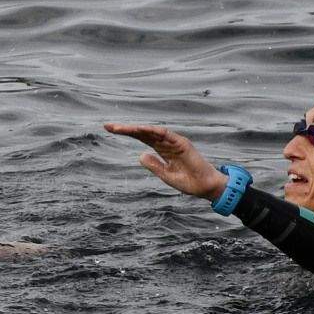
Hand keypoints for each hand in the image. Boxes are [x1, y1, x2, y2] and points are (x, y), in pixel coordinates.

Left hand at [104, 122, 227, 200]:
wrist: (205, 187)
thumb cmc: (188, 182)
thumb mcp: (166, 175)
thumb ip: (154, 165)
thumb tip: (140, 155)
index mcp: (162, 150)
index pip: (141, 138)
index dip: (127, 133)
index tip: (110, 129)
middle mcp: (166, 143)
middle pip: (143, 133)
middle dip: (126, 129)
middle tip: (108, 126)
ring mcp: (174, 142)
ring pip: (152, 132)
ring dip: (137, 129)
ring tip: (120, 129)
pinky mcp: (182, 143)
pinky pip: (166, 135)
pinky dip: (154, 131)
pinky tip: (142, 129)